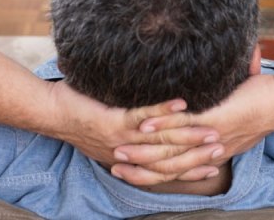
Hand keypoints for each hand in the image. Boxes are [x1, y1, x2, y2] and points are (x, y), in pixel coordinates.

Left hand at [47, 81, 223, 182]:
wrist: (51, 113)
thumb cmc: (82, 117)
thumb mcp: (111, 133)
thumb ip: (135, 132)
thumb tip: (155, 127)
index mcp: (130, 159)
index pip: (167, 169)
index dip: (192, 168)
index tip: (216, 162)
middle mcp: (128, 154)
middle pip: (170, 159)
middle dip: (198, 154)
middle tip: (222, 146)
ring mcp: (122, 138)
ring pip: (162, 141)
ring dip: (190, 134)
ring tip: (212, 128)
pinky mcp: (113, 121)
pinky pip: (143, 116)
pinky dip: (164, 110)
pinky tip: (183, 103)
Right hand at [111, 74, 273, 185]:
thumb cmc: (262, 103)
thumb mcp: (237, 115)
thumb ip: (220, 114)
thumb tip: (211, 104)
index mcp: (213, 154)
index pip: (176, 170)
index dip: (152, 174)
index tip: (130, 171)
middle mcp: (209, 152)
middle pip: (167, 168)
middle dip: (139, 170)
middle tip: (115, 167)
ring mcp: (210, 137)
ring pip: (169, 153)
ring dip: (142, 153)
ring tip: (119, 151)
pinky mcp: (213, 121)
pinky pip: (181, 128)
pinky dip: (159, 126)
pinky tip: (141, 127)